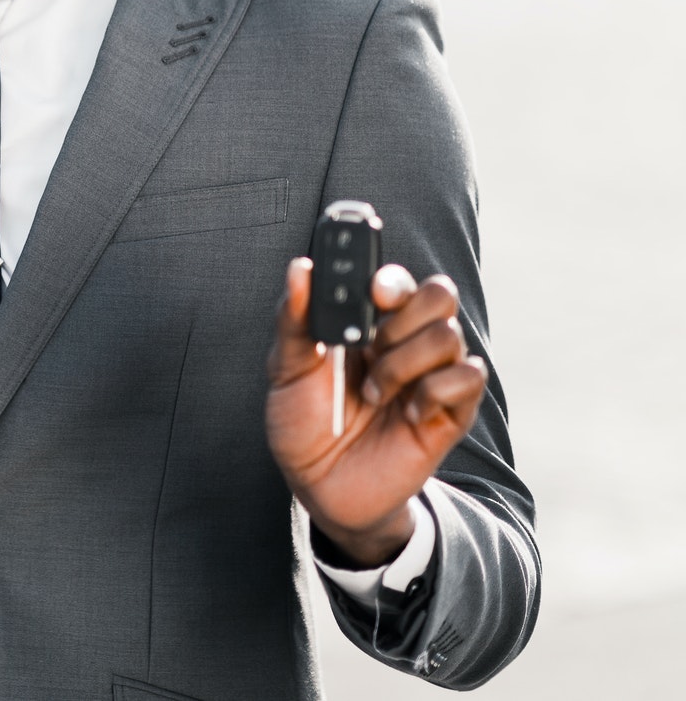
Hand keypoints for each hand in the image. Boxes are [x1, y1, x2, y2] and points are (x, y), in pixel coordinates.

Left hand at [266, 258, 486, 566]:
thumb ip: (294, 319)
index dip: (392, 280)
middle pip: (439, 295)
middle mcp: (406, 344)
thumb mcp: (286, 369)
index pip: (399, 281)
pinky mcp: (452, 412)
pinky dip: (433, 392)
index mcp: (368, 325)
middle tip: (369, 348)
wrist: (320, 486)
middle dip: (402, 318)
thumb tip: (300, 268)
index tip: (373, 293)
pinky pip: (469, 377)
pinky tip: (407, 415)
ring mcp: (432, 377)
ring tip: (373, 394)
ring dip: (404, 364)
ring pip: (450, 336)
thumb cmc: (303, 423)